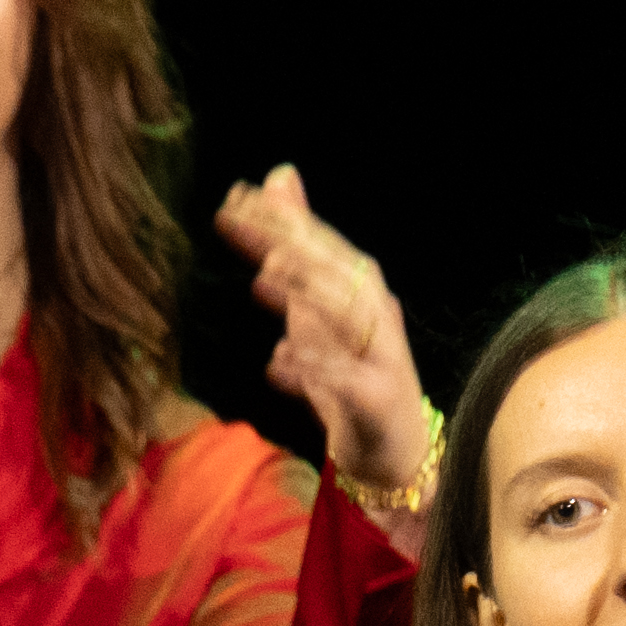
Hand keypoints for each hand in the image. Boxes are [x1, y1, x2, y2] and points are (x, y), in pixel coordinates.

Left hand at [211, 171, 433, 501]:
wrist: (391, 448)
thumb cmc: (349, 368)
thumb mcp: (314, 304)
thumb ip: (294, 246)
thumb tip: (277, 177)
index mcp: (356, 291)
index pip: (317, 244)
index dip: (280, 218)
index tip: (234, 196)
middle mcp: (373, 316)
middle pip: (333, 272)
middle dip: (289, 242)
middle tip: (242, 221)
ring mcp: (380, 358)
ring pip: (348, 320)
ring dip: (308, 296)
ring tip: (265, 276)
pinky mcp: (377, 401)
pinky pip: (348, 384)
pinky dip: (316, 371)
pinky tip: (280, 360)